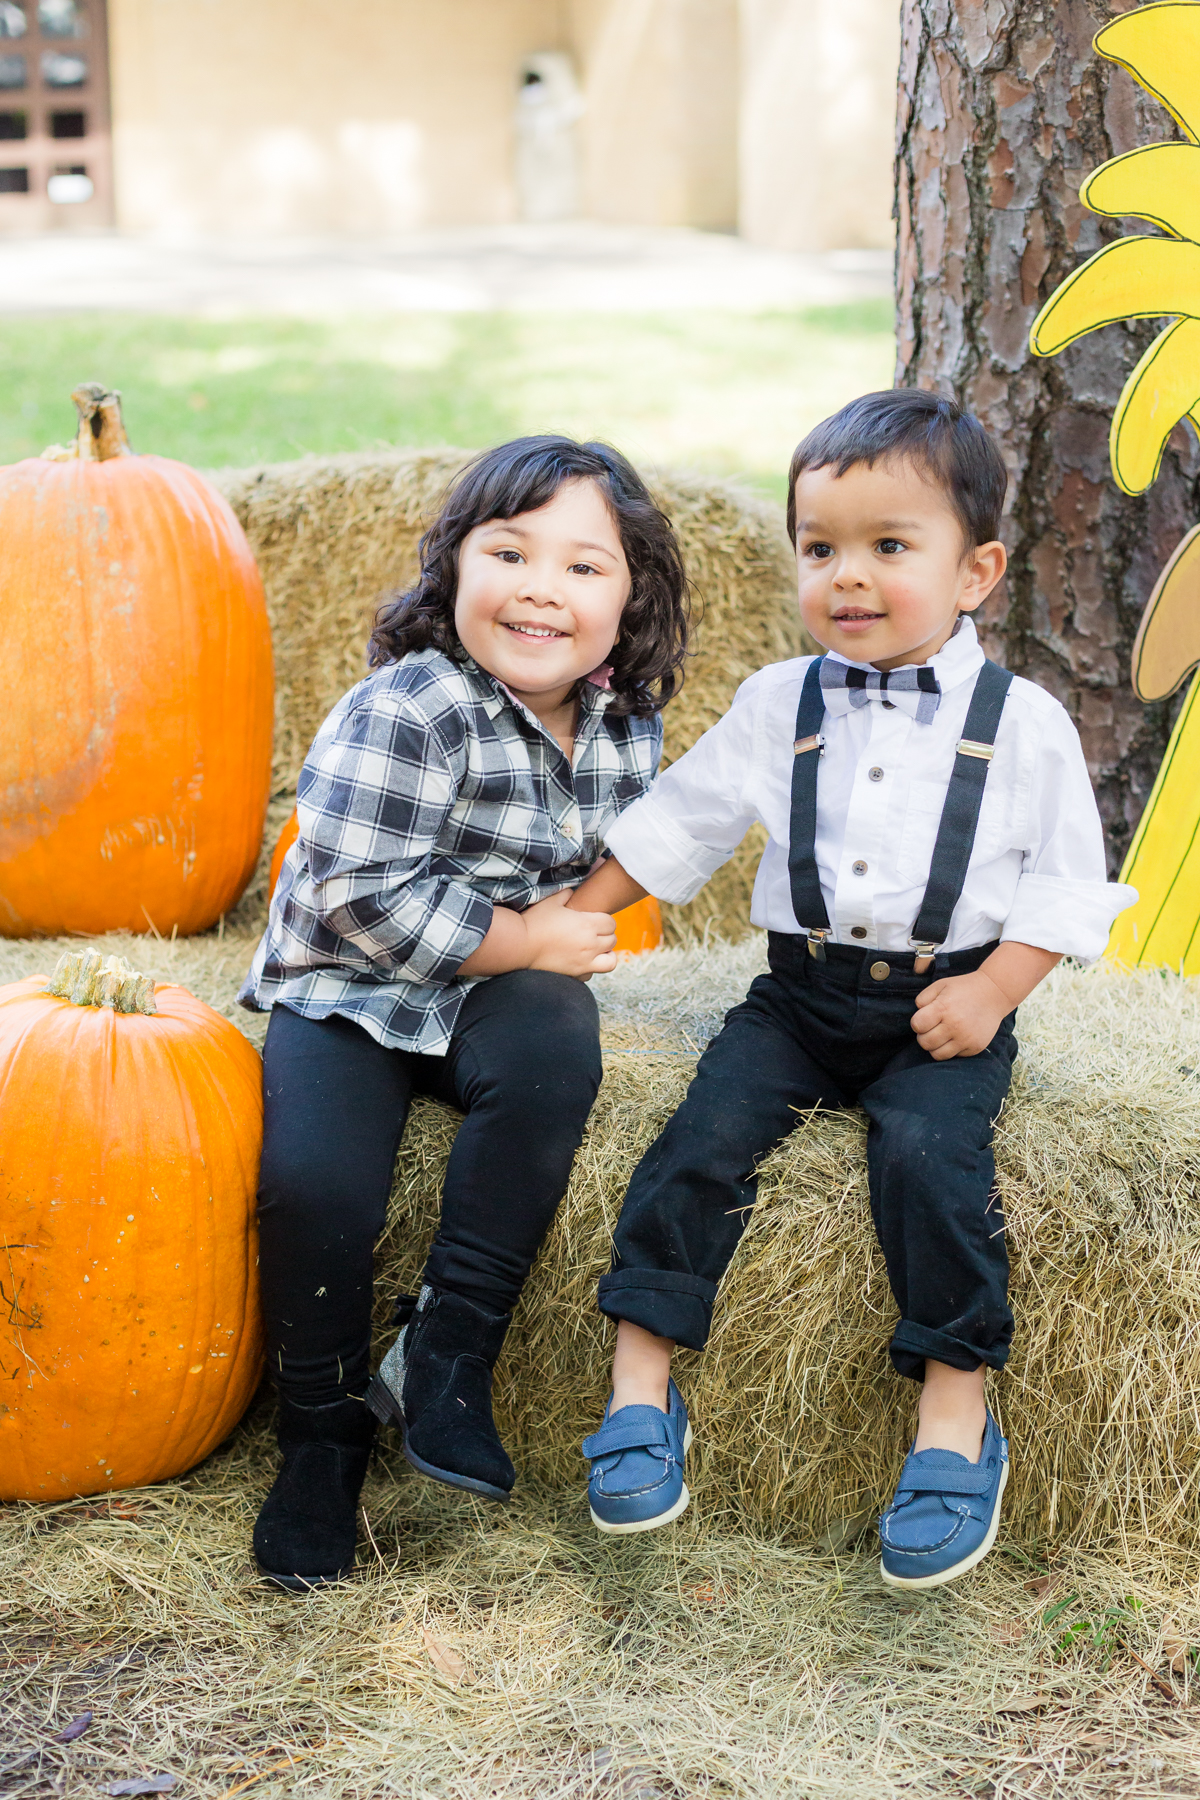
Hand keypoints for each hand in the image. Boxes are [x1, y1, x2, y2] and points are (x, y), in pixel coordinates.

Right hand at [522, 890, 617, 976]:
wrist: (519, 945)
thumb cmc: (534, 921)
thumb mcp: (551, 902)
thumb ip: (566, 894)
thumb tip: (572, 892)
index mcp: (587, 925)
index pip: (611, 923)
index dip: (604, 921)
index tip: (594, 920)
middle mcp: (590, 944)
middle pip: (612, 940)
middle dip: (605, 935)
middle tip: (593, 933)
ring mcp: (584, 962)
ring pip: (611, 961)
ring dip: (606, 954)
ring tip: (596, 951)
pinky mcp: (575, 975)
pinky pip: (593, 974)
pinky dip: (591, 969)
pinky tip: (581, 963)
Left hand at [911, 940, 1060, 1059]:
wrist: (994, 993)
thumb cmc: (964, 988)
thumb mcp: (941, 985)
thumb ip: (923, 999)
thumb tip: (917, 1015)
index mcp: (943, 1008)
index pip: (917, 1025)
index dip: (917, 1023)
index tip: (924, 1019)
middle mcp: (954, 1026)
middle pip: (925, 1043)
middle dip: (923, 1036)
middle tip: (932, 1028)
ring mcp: (966, 1039)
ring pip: (937, 1055)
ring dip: (935, 1046)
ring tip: (941, 1035)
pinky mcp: (975, 1047)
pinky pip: (954, 1056)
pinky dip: (951, 1049)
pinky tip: (955, 1037)